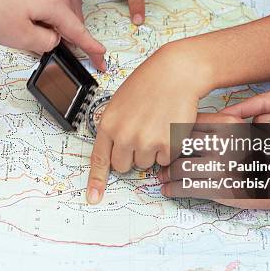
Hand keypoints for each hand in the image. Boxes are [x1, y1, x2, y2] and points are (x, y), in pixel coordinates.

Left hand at [0, 0, 106, 69]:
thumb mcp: (20, 38)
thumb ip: (47, 42)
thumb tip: (55, 38)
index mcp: (55, 1)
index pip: (79, 31)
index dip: (91, 49)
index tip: (101, 60)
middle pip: (73, 13)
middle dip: (70, 32)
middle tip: (59, 49)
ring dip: (58, 17)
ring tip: (40, 30)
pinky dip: (44, 5)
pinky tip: (26, 12)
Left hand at [85, 43, 203, 204]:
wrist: (176, 73)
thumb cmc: (148, 84)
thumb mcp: (120, 103)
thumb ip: (115, 127)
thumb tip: (116, 151)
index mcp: (109, 123)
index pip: (99, 159)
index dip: (96, 181)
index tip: (93, 197)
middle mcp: (125, 135)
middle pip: (123, 166)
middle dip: (131, 156)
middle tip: (142, 135)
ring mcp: (146, 141)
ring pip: (145, 163)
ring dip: (151, 151)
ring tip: (157, 126)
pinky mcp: (167, 144)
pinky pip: (164, 160)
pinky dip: (168, 149)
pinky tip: (168, 127)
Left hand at [159, 112, 269, 211]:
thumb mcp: (257, 129)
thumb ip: (232, 124)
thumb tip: (204, 119)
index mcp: (228, 125)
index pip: (190, 125)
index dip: (174, 133)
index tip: (166, 138)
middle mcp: (221, 143)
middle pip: (180, 145)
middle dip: (166, 153)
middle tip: (158, 159)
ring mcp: (218, 167)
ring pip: (179, 167)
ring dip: (166, 173)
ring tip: (161, 176)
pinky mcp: (218, 190)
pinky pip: (186, 188)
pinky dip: (173, 189)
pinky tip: (168, 190)